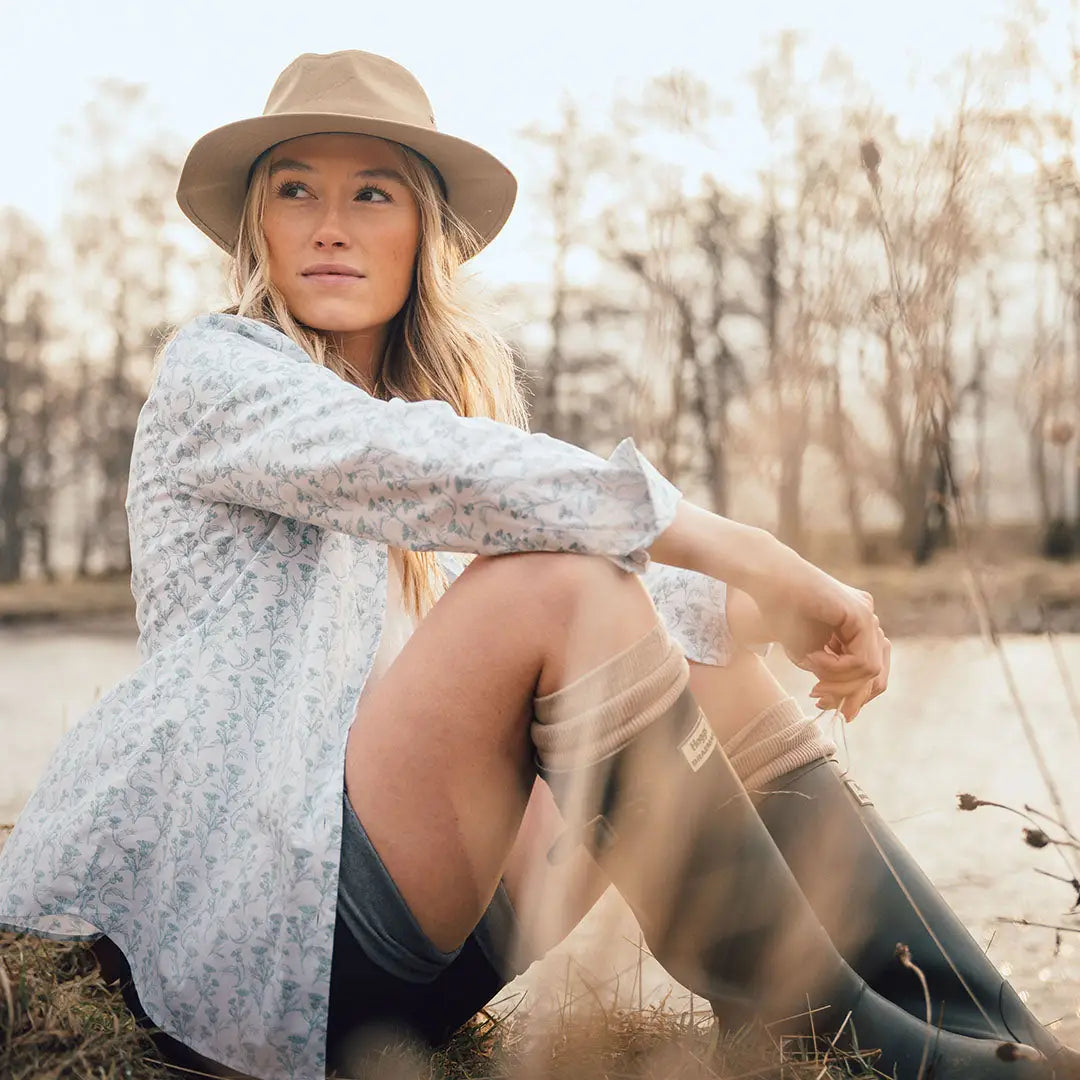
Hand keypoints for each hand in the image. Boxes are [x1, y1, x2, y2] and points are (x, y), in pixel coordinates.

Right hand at [748, 556, 890, 721]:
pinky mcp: (861, 614)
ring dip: (840, 682)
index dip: (851, 695)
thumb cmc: (780, 613)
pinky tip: (814, 659)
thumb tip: (850, 705)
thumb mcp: (809, 654)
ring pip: (871, 670)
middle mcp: (867, 620)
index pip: (869, 673)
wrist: (768, 580)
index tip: (824, 705)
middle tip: (819, 700)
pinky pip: (863, 660)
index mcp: (856, 628)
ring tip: (812, 672)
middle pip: (876, 675)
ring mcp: (867, 615)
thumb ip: (831, 675)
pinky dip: (838, 669)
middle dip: (848, 695)